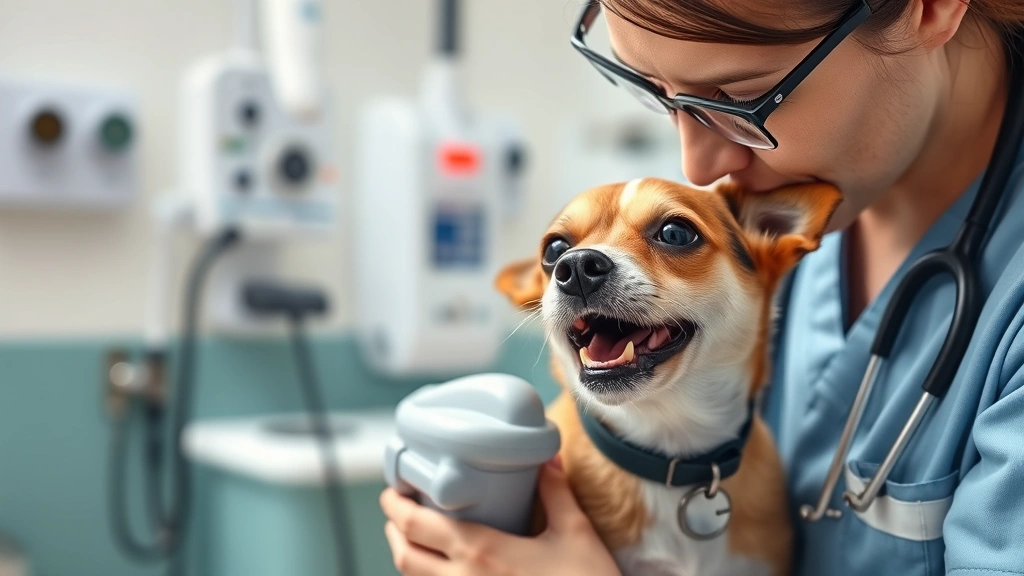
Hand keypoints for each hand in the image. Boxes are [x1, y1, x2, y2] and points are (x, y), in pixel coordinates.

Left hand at [380, 456, 621, 575]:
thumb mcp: (575, 532)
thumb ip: (556, 492)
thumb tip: (548, 458)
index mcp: (481, 552)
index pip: (417, 526)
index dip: (395, 506)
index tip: (393, 489)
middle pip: (404, 555)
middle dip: (393, 529)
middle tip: (397, 509)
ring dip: (408, 554)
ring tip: (417, 535)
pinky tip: (446, 566)